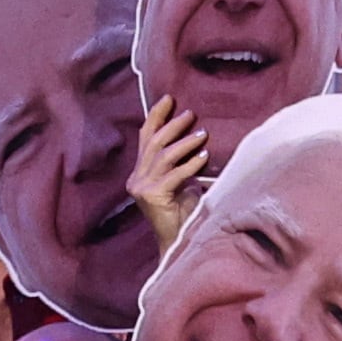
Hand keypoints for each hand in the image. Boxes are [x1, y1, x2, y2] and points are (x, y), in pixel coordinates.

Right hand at [129, 98, 208, 244]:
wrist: (178, 242)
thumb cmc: (184, 214)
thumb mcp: (181, 181)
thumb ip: (180, 162)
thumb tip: (197, 134)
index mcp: (140, 173)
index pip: (145, 138)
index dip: (156, 116)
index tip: (169, 98)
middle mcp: (137, 178)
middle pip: (153, 143)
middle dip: (172, 125)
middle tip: (190, 113)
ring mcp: (142, 188)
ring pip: (163, 156)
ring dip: (185, 142)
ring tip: (202, 133)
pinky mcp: (152, 197)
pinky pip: (174, 174)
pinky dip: (190, 163)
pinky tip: (204, 156)